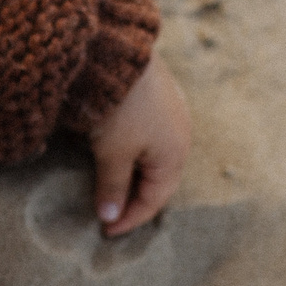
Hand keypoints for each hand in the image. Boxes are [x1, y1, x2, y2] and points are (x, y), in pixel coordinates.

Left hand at [88, 57, 188, 237]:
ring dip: (134, 177)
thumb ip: (112, 187)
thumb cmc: (120, 108)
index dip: (130, 219)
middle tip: (109, 215)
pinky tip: (118, 156)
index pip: (154, 200)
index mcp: (175, 155)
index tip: (105, 231)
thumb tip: (110, 217)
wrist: (119, 54)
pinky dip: (134, 155)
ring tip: (112, 190)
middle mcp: (180, 136)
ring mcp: (172, 115)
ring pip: (154, 159)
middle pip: (158, 181)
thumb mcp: (112, 153)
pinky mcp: (159, 99)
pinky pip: (150, 139)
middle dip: (135, 200)